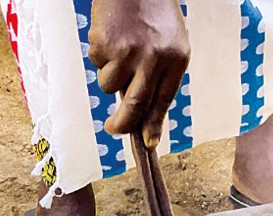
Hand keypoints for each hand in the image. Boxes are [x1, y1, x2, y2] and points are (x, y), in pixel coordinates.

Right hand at [89, 0, 189, 145]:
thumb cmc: (155, 15)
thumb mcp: (172, 44)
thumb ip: (161, 77)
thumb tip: (145, 114)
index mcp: (175, 60)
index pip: (163, 102)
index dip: (153, 125)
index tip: (148, 143)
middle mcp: (152, 59)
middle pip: (135, 105)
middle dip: (123, 125)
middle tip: (114, 129)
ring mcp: (127, 52)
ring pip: (109, 86)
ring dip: (109, 78)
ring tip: (119, 53)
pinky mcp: (104, 43)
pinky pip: (96, 64)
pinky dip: (100, 56)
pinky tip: (111, 36)